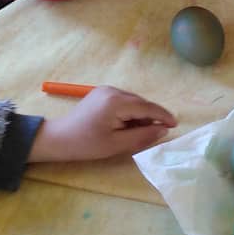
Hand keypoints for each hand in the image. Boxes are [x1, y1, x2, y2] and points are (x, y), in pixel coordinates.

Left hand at [29, 85, 176, 162]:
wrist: (58, 138)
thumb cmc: (86, 144)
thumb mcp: (117, 144)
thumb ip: (142, 136)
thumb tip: (163, 130)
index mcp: (116, 102)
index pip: (147, 107)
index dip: (163, 116)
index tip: (175, 125)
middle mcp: (113, 90)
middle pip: (141, 102)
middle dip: (151, 117)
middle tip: (157, 134)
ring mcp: (106, 90)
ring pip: (133, 101)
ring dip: (141, 115)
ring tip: (140, 133)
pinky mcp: (101, 93)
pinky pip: (124, 101)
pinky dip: (130, 112)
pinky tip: (128, 126)